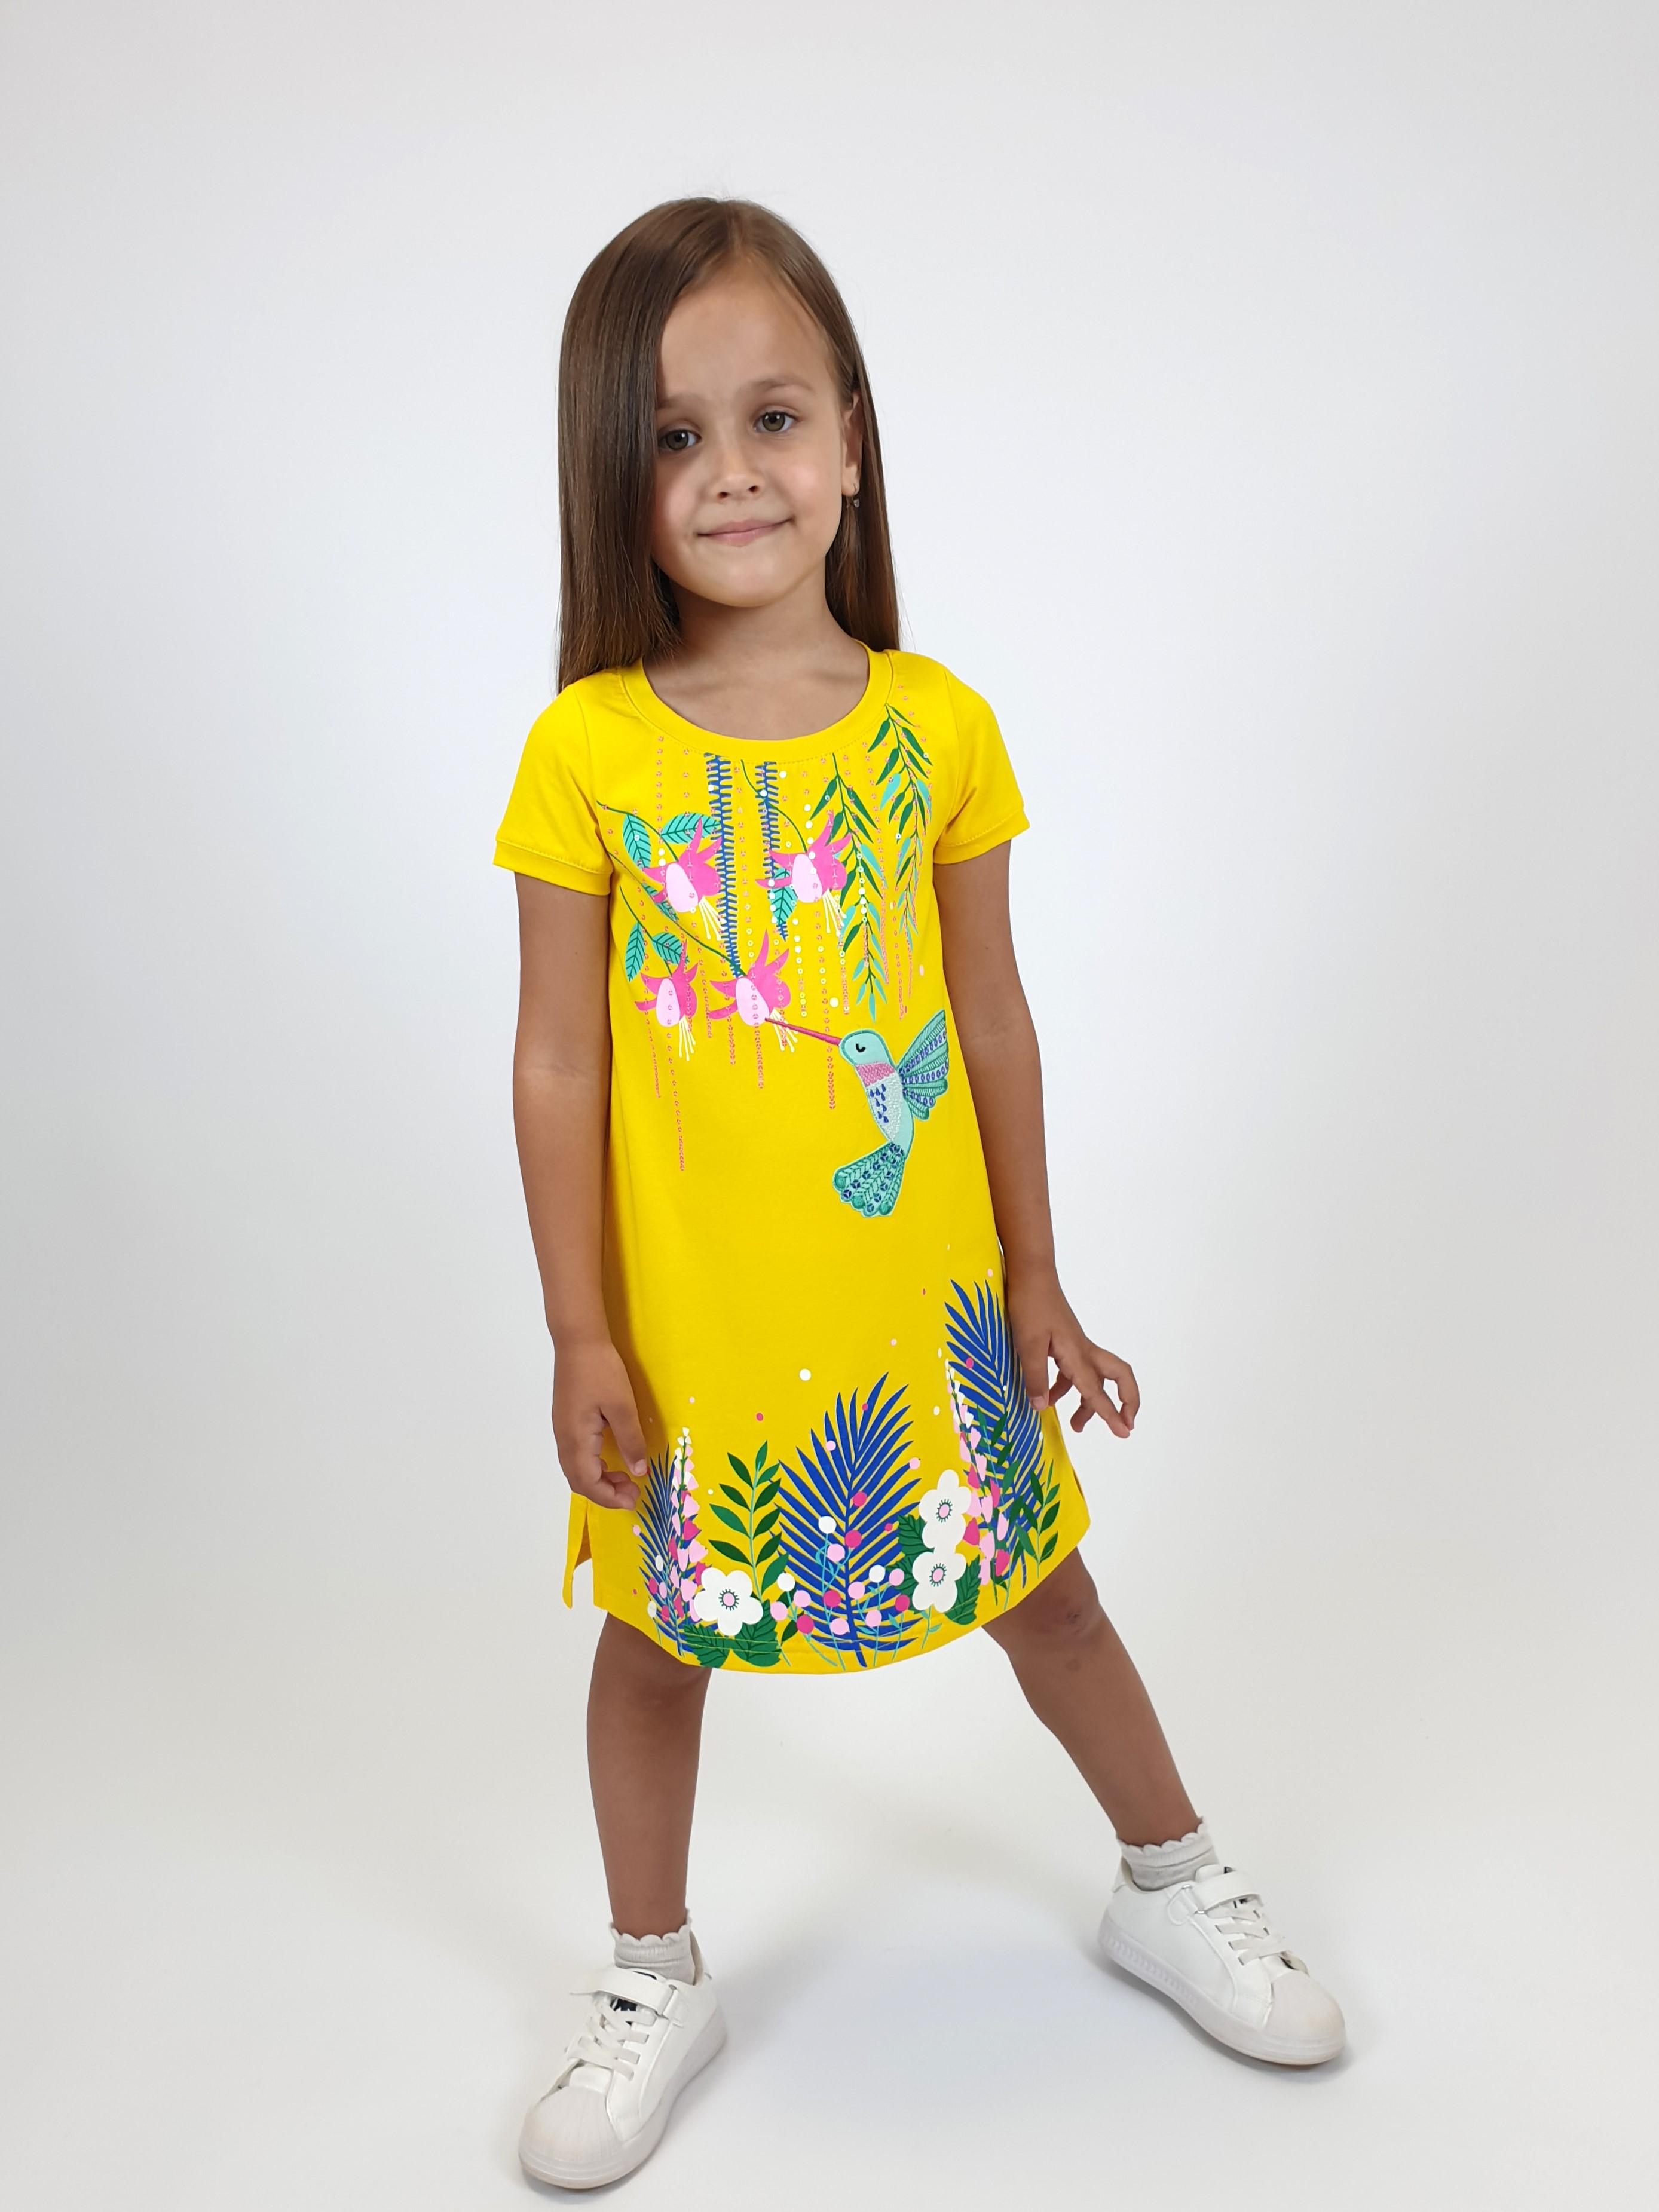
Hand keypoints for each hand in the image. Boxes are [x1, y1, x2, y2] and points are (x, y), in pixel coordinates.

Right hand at [551, 1338, 648, 1508]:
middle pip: (578, 1480)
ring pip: (575, 1468)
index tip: (633, 1500)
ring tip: (624, 1477)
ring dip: (598, 1479)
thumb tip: (638, 1472)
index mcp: (576, 1440)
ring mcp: (561, 1429)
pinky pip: (575, 1454)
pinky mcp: (565, 1419)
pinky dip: (592, 1465)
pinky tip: (610, 1458)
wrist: (578, 1341)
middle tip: (632, 1491)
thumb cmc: (601, 1371)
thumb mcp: (623, 1407)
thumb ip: (630, 1441)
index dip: (609, 1498)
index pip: (588, 1483)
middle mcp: (564, 1439)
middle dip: (604, 1492)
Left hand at [1006, 1269, 1139, 1438]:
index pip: (1097, 1391)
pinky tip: (1048, 1397)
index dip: (1111, 1414)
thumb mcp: (1027, 1344)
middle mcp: (1083, 1351)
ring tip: (1076, 1426)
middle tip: (1123, 1424)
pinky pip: (1073, 1371)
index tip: (1125, 1433)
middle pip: (1118, 1377)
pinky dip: (1065, 1387)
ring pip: (1095, 1378)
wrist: (1031, 1275)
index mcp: (1077, 1355)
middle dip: (1125, 1401)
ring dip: (1090, 1402)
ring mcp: (1076, 1346)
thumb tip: (1042, 1407)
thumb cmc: (1030, 1306)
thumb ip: (1035, 1376)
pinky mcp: (1065, 1343)